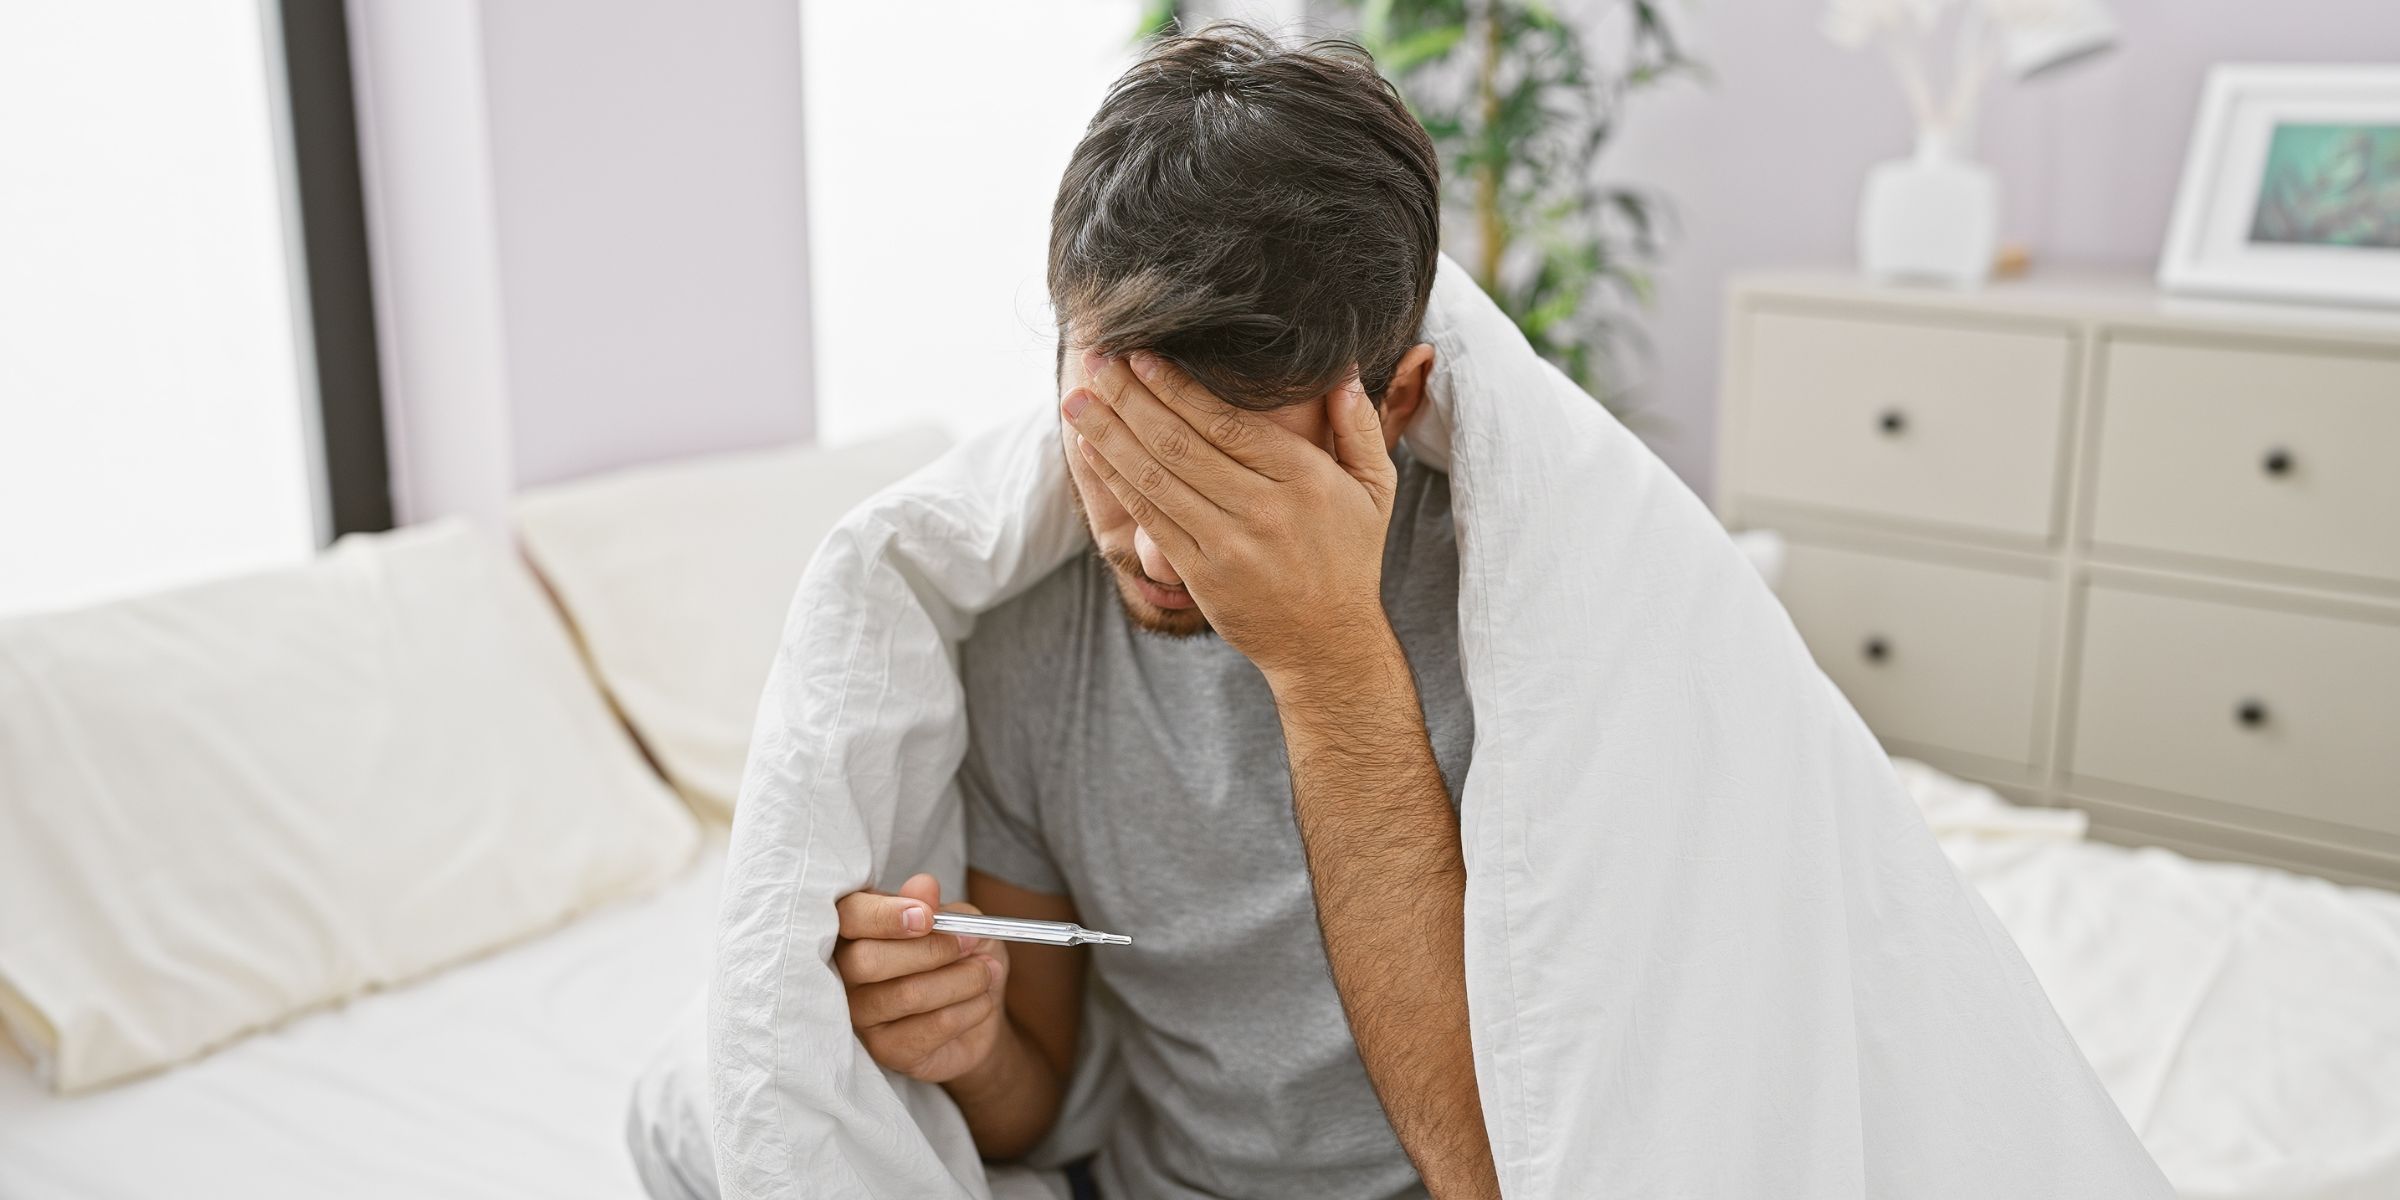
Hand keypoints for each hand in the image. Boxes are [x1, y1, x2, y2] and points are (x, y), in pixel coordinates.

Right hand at [834, 874, 1010, 1083]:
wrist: (979, 1013)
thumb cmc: (960, 958)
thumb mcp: (960, 923)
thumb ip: (939, 907)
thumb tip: (923, 887)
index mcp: (858, 929)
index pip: (847, 916)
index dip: (884, 916)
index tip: (926, 917)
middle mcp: (846, 972)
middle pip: (867, 960)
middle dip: (930, 950)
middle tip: (971, 943)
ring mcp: (861, 1015)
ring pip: (906, 995)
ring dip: (961, 980)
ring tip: (985, 973)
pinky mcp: (885, 1050)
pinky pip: (930, 1028)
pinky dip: (968, 1010)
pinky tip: (982, 1002)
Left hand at [1065, 351, 1398, 681]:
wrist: (1326, 643)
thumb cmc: (1349, 557)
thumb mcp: (1375, 489)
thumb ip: (1359, 426)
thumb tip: (1341, 369)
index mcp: (1304, 479)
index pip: (1228, 423)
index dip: (1178, 388)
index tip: (1143, 355)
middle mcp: (1263, 510)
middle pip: (1181, 444)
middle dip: (1131, 398)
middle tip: (1096, 361)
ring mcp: (1228, 545)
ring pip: (1157, 479)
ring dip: (1110, 435)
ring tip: (1077, 401)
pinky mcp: (1201, 573)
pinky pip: (1151, 519)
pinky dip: (1118, 482)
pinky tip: (1094, 451)